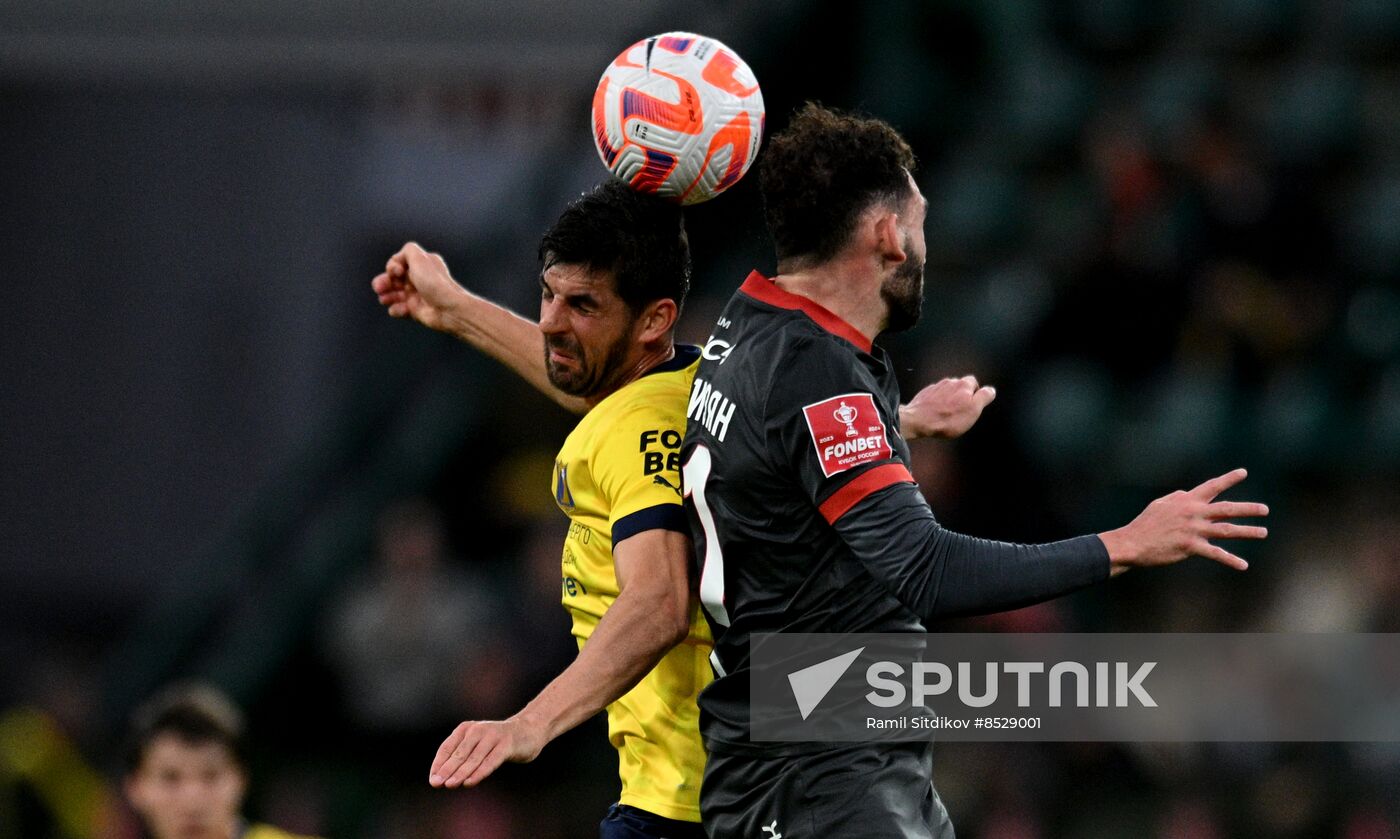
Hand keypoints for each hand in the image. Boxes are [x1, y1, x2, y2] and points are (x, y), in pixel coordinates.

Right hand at [371, 242, 467, 331]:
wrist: (449, 309)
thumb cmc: (435, 284)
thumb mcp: (420, 258)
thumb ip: (408, 250)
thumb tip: (398, 259)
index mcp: (421, 265)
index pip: (397, 263)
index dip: (392, 267)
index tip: (397, 272)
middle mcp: (418, 278)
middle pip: (392, 279)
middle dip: (383, 282)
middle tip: (379, 288)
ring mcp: (416, 295)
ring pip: (392, 294)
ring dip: (386, 296)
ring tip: (384, 299)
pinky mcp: (415, 310)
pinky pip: (398, 309)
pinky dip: (396, 309)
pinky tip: (402, 310)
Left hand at [428, 716, 545, 788]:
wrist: (528, 731)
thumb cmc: (497, 743)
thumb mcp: (477, 746)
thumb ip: (462, 758)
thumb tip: (443, 778)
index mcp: (466, 729)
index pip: (447, 747)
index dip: (439, 764)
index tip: (433, 780)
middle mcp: (477, 730)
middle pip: (459, 753)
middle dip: (447, 769)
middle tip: (436, 783)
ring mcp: (493, 736)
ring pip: (473, 758)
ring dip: (460, 772)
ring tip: (450, 785)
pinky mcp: (506, 745)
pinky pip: (490, 761)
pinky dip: (479, 772)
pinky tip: (469, 782)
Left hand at [899, 375, 996, 439]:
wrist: (918, 421)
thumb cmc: (947, 419)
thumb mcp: (973, 410)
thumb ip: (984, 397)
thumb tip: (991, 390)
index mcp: (964, 384)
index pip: (975, 383)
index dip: (976, 394)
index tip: (973, 406)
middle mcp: (950, 382)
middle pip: (961, 385)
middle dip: (962, 395)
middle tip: (961, 410)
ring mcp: (936, 387)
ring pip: (948, 390)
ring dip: (950, 398)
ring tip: (948, 412)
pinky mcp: (925, 393)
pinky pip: (936, 395)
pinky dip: (938, 401)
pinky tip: (937, 411)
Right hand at [1100, 468, 1268, 575]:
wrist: (1133, 542)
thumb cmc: (1145, 523)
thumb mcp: (1161, 504)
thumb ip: (1178, 497)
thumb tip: (1188, 493)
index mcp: (1186, 500)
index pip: (1212, 486)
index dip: (1228, 479)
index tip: (1243, 472)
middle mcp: (1194, 513)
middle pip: (1227, 509)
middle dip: (1248, 509)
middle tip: (1265, 509)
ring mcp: (1194, 530)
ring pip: (1227, 530)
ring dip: (1247, 531)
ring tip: (1263, 532)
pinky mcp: (1191, 547)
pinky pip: (1216, 554)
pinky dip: (1231, 560)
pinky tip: (1243, 565)